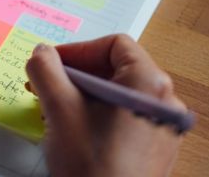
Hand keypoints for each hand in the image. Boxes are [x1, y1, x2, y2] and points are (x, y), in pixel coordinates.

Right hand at [26, 35, 184, 176]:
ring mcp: (164, 129)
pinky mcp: (157, 151)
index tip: (52, 64)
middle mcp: (166, 103)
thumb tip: (42, 54)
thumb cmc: (92, 167)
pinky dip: (100, 116)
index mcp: (150, 84)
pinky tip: (75, 132)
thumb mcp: (58, 108)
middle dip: (77, 75)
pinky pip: (127, 119)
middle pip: (117, 69)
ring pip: (119, 96)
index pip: (114, 45)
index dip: (78, 50)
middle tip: (47, 86)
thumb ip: (46, 70)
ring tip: (56, 111)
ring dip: (84, 96)